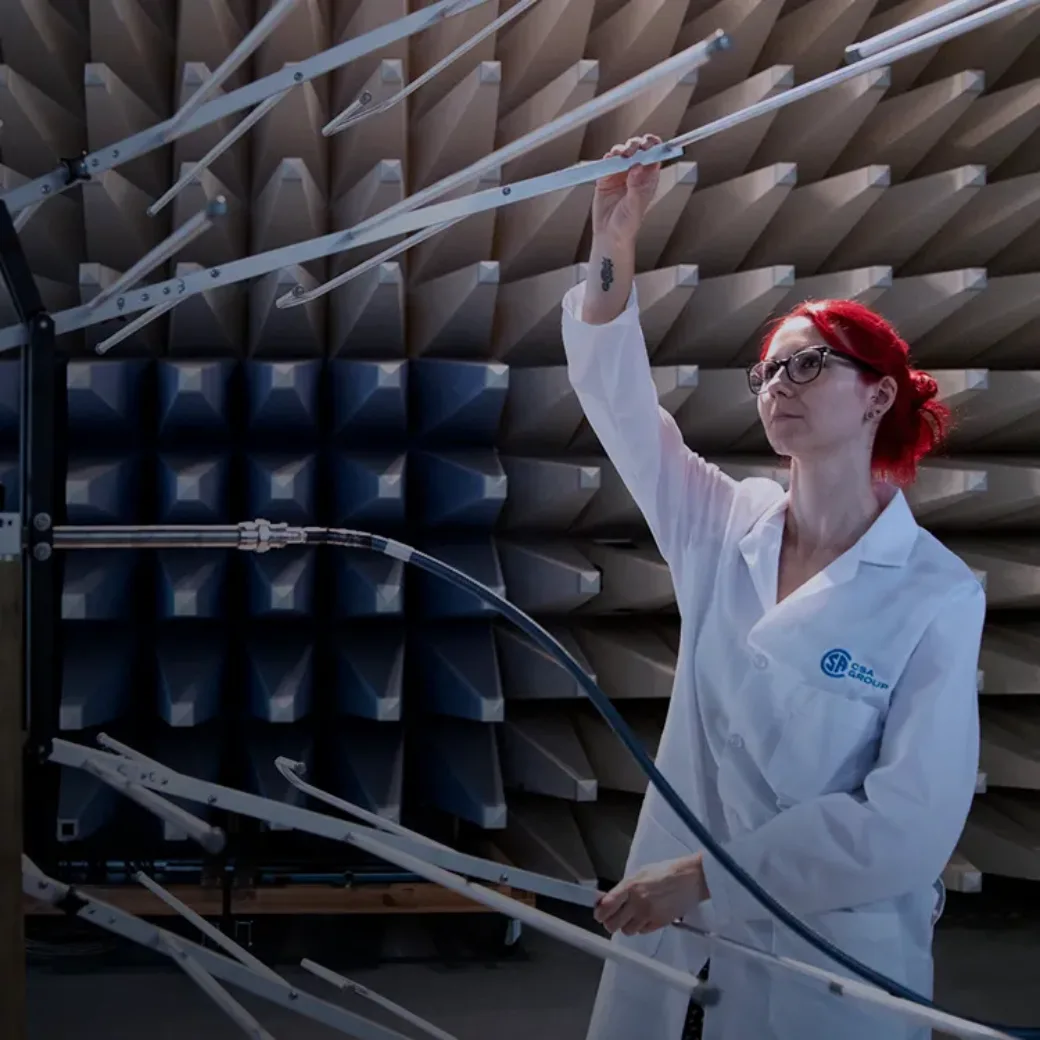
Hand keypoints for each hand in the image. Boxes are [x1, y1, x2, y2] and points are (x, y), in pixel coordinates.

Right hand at [591, 133, 662, 244]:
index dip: (652, 145)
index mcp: (648, 179)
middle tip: (631, 150)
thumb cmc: (627, 225)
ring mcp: (620, 174)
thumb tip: (637, 166)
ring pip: (622, 152)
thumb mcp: (636, 206)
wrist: (609, 235)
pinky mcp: (606, 178)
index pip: (653, 156)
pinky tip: (608, 160)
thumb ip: (637, 187)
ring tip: (619, 156)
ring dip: (621, 150)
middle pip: (638, 150)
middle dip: (635, 145)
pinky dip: (608, 158)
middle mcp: (635, 174)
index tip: (649, 142)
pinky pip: (607, 162)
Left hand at [594, 854, 709, 935]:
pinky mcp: (659, 923)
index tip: (598, 912)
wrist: (690, 879)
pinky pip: (642, 931)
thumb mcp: (641, 873)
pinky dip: (640, 927)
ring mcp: (648, 915)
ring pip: (627, 931)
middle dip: (610, 922)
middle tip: (612, 916)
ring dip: (626, 925)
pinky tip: (644, 917)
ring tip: (631, 916)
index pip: (607, 905)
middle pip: (613, 924)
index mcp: (631, 886)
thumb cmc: (666, 872)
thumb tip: (608, 898)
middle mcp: (637, 902)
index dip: (599, 912)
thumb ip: (624, 887)